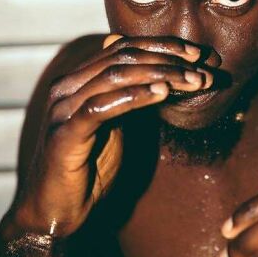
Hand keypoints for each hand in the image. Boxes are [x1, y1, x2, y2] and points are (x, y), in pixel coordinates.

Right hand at [10, 34, 216, 236]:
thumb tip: (156, 70)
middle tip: (201, 67)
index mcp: (76, 81)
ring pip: (115, 76)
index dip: (161, 46)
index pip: (122, 48)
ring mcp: (62, 109)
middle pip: (122, 57)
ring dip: (160, 75)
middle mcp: (65, 87)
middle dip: (167, 59)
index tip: (196, 53)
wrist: (56, 211)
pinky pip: (101, 107)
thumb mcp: (116, 126)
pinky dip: (134, 96)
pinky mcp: (64, 134)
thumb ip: (130, 97)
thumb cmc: (88, 169)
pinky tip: (162, 93)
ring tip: (192, 80)